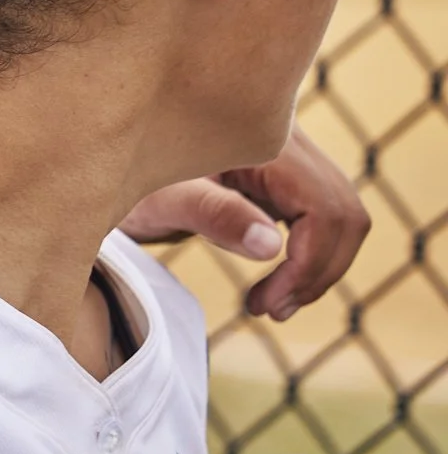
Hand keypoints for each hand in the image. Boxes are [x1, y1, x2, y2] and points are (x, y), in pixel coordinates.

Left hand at [120, 122, 369, 320]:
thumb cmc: (130, 181)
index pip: (324, 209)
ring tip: (272, 306)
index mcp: (264, 144)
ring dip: (317, 268)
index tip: (270, 302)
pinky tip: (276, 283)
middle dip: (318, 271)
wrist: (110, 163)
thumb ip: (213, 215)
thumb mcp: (162, 199)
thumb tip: (272, 246)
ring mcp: (290, 157)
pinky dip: (308, 255)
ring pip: (340, 218)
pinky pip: (320, 218)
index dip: (308, 264)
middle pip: (344, 214)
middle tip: (272, 310)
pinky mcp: (283, 176)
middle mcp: (287, 143)